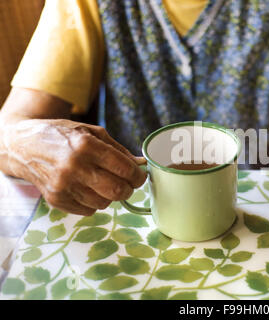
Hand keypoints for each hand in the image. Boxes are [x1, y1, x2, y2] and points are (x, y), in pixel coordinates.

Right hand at [1, 119, 146, 214]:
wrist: (23, 146)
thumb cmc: (61, 136)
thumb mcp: (91, 132)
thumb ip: (119, 150)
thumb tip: (140, 164)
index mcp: (86, 146)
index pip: (124, 169)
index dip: (138, 176)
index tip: (140, 176)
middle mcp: (74, 167)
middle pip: (117, 190)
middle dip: (129, 189)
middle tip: (128, 184)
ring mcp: (63, 186)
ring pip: (104, 203)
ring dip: (110, 196)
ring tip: (103, 183)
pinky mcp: (56, 200)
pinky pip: (89, 210)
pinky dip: (94, 202)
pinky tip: (87, 188)